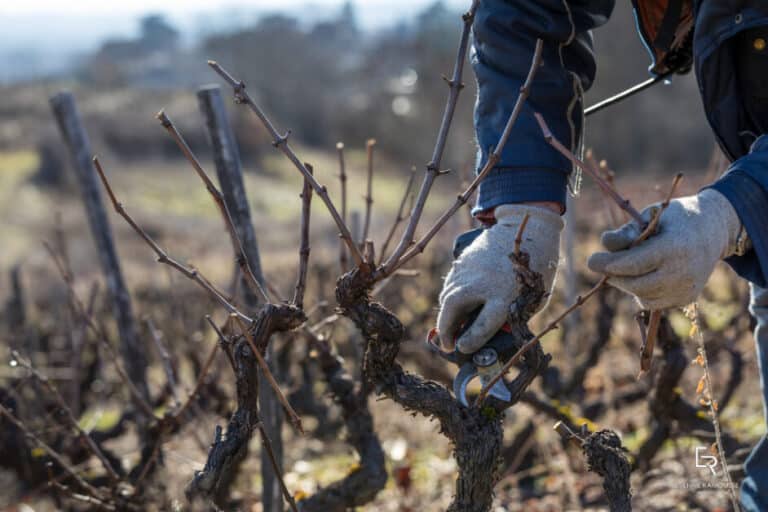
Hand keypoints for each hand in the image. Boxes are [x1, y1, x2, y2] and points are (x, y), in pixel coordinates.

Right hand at [437, 204, 562, 353]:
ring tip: (452, 328)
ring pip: (448, 297)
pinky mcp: (462, 262)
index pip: (483, 326)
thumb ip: (508, 318)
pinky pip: (451, 285)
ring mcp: (468, 270)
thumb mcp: (530, 302)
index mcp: (504, 296)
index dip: (470, 342)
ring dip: (447, 314)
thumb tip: (489, 333)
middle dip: (446, 330)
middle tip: (448, 345)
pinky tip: (458, 306)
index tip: (461, 349)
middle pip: (453, 310)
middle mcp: (482, 283)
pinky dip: (451, 298)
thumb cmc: (533, 272)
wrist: (528, 232)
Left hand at [587, 189, 741, 309]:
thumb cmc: (674, 219)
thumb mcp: (650, 215)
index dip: (610, 265)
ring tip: (624, 267)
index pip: (635, 264)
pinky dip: (641, 292)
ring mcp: (687, 288)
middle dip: (614, 276)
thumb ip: (627, 231)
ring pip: (643, 297)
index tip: (591, 261)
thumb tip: (605, 244)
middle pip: (636, 284)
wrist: (713, 229)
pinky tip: (642, 275)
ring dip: (626, 284)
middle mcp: (684, 272)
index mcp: (674, 247)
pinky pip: (654, 302)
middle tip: (600, 264)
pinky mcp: (687, 298)